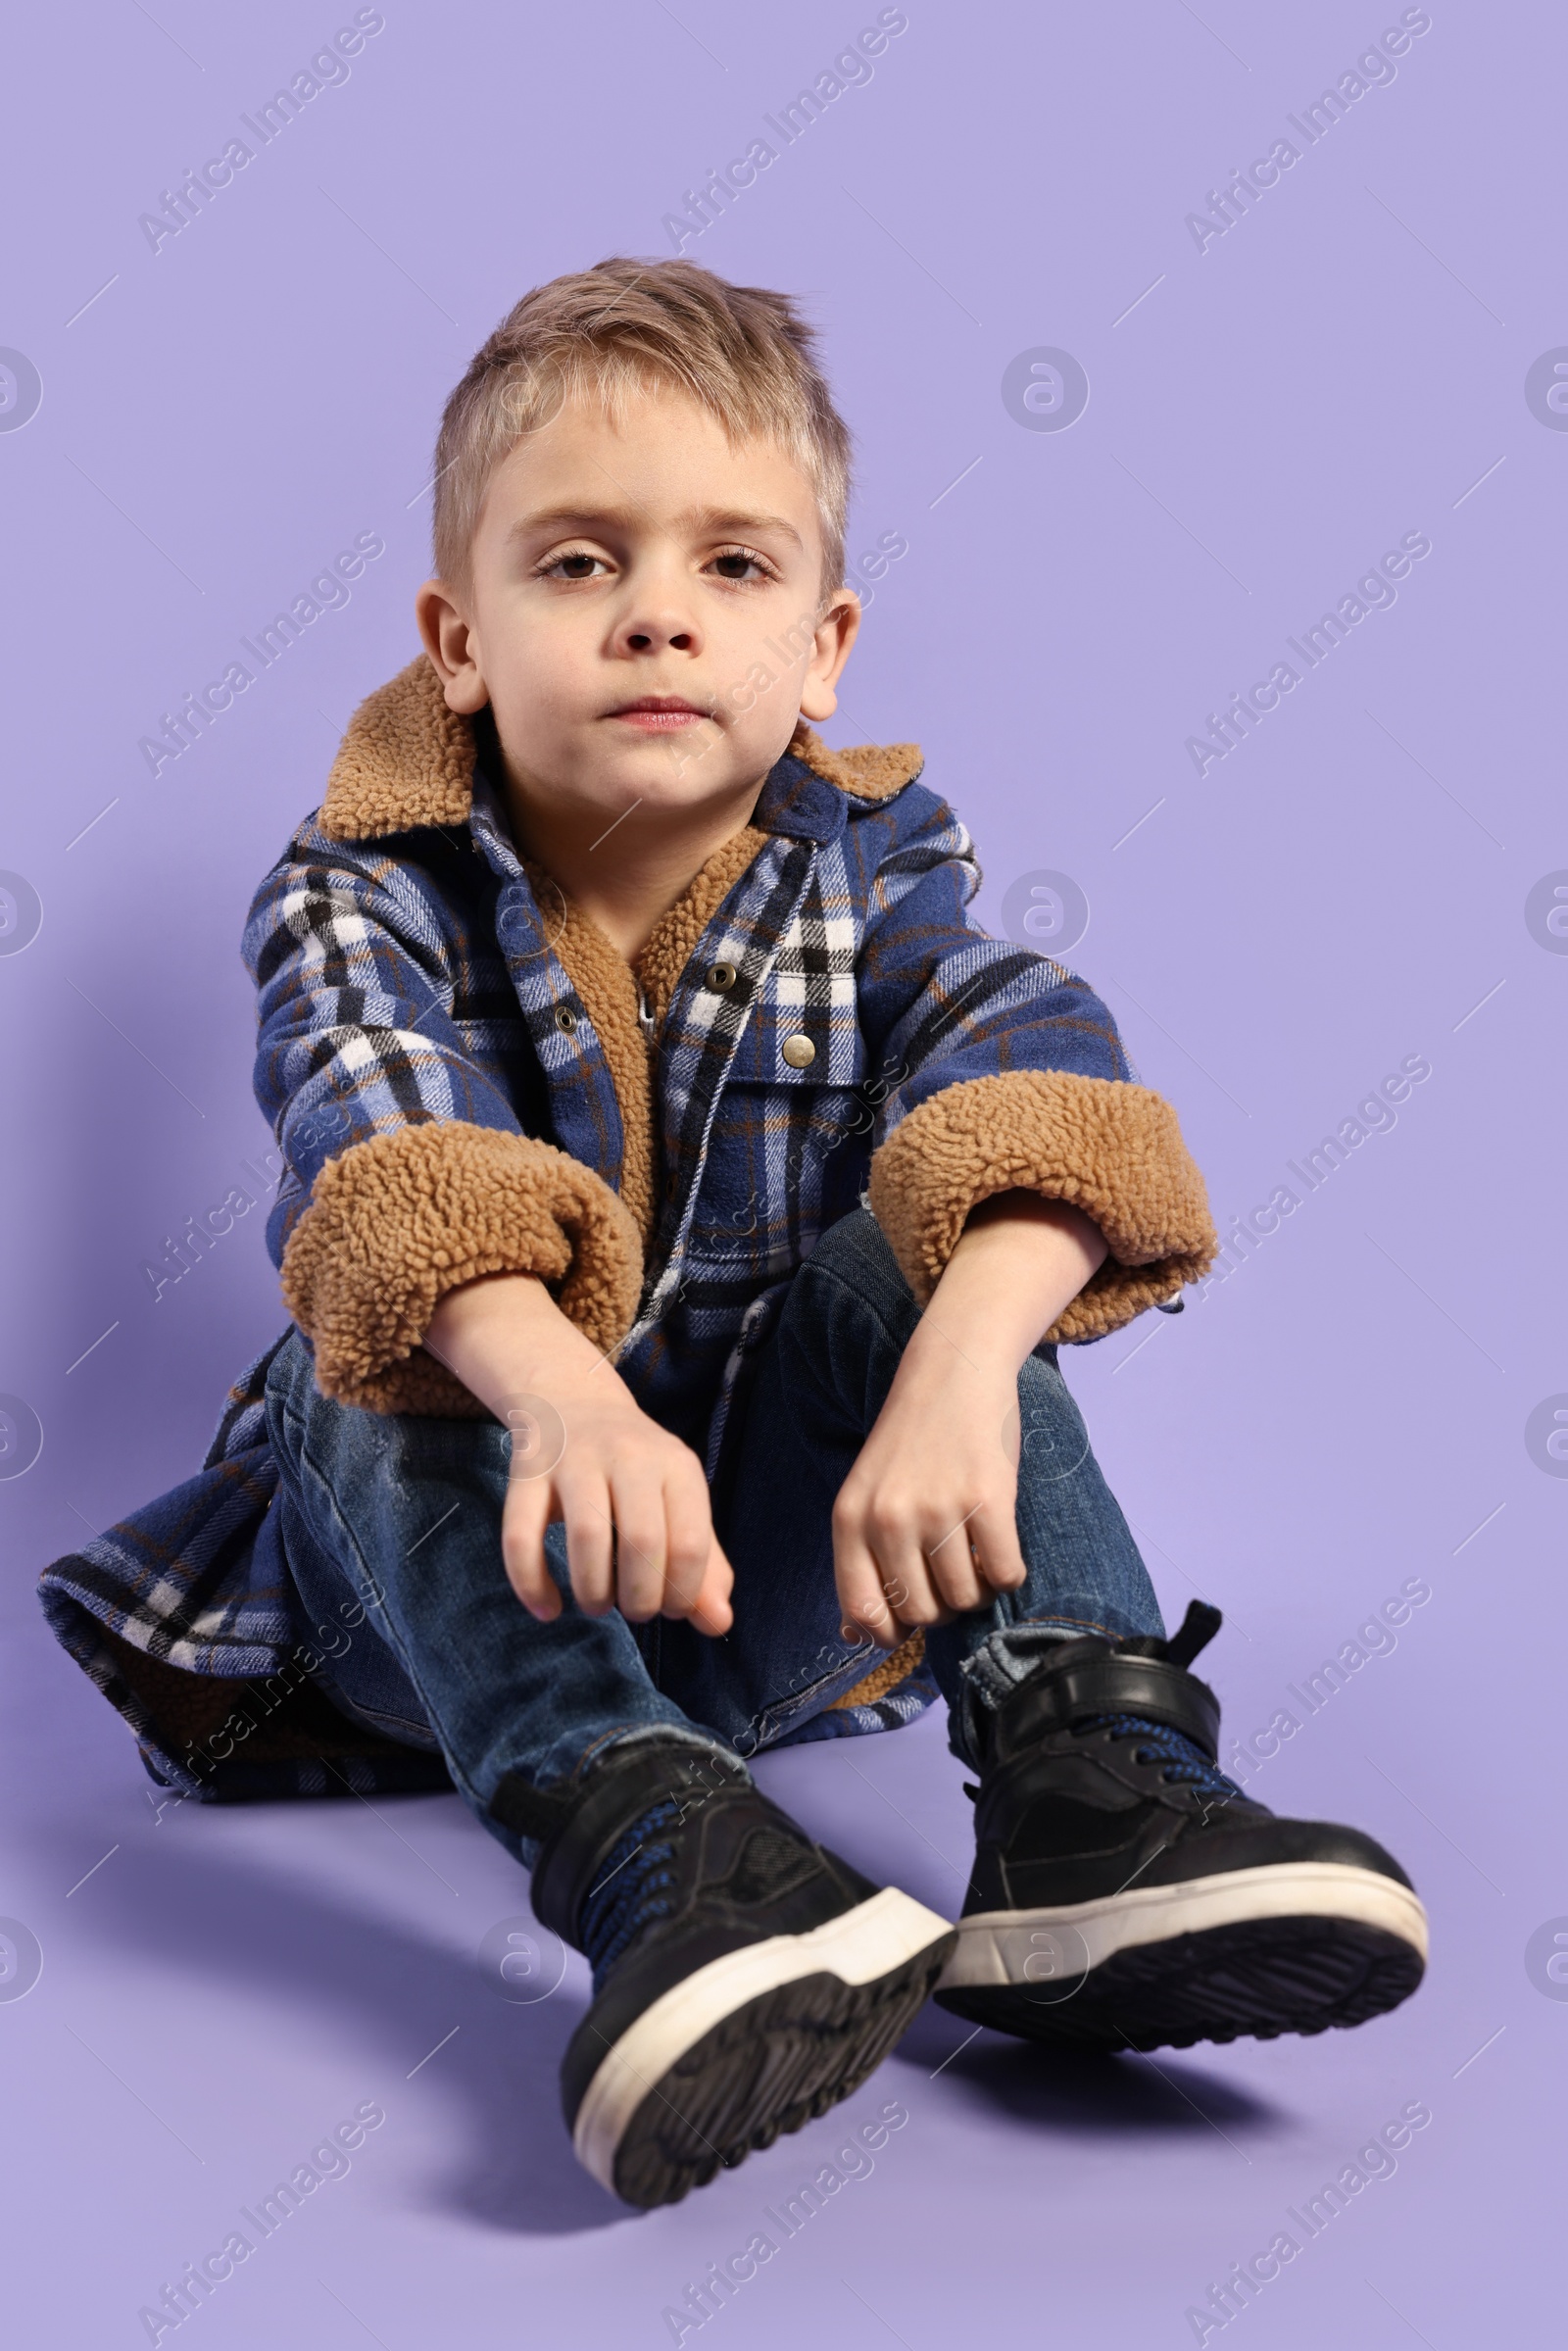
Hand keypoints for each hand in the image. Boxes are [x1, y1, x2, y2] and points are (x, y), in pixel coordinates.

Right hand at [424, 1273, 734, 1635]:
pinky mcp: (526, 1473)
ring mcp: (574, 1461)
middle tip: (635, 1610)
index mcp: (676, 1465)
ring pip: (587, 1537)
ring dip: (594, 1592)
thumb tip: (719, 1625)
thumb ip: (705, 1564)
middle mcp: (628, 1456)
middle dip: (641, 1599)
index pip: (691, 1543)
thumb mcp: (679, 1502)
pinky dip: (532, 1585)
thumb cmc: (638, 1470)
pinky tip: (548, 1609)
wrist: (573, 1401)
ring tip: (597, 1604)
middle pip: (642, 1542)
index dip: (683, 1594)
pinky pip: (520, 1538)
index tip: (671, 1608)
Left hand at [832, 1190, 1107, 1647]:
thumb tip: (853, 1637)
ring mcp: (938, 1510)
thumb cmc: (911, 1442)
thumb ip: (858, 1561)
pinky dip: (1010, 1572)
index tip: (910, 1619)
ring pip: (965, 1599)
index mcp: (848, 1521)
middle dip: (942, 1607)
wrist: (951, 1371)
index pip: (862, 1613)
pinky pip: (1005, 1574)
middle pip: (921, 1613)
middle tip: (951, 1573)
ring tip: (976, 1554)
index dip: (889, 1632)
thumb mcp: (866, 1495)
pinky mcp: (987, 1500)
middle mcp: (888, 1519)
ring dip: (978, 1589)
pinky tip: (1002, 1544)